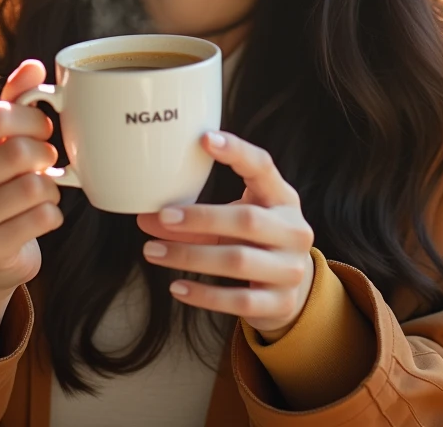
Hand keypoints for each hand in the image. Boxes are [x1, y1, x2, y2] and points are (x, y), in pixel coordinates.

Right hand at [0, 59, 63, 293]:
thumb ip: (14, 101)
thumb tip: (35, 66)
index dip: (32, 118)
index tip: (42, 128)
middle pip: (18, 152)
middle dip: (45, 154)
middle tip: (45, 162)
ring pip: (34, 187)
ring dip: (51, 187)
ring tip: (42, 189)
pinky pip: (42, 219)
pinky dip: (53, 214)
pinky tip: (41, 215)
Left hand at [137, 131, 314, 338]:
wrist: (294, 288)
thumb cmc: (257, 241)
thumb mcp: (238, 219)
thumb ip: (201, 217)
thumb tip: (149, 217)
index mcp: (283, 198)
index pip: (263, 167)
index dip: (236, 152)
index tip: (204, 139)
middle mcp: (293, 230)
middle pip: (246, 220)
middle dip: (200, 218)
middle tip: (161, 216)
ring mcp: (290, 268)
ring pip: (238, 261)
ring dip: (190, 256)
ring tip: (153, 251)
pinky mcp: (280, 303)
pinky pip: (239, 301)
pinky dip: (204, 295)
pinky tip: (176, 287)